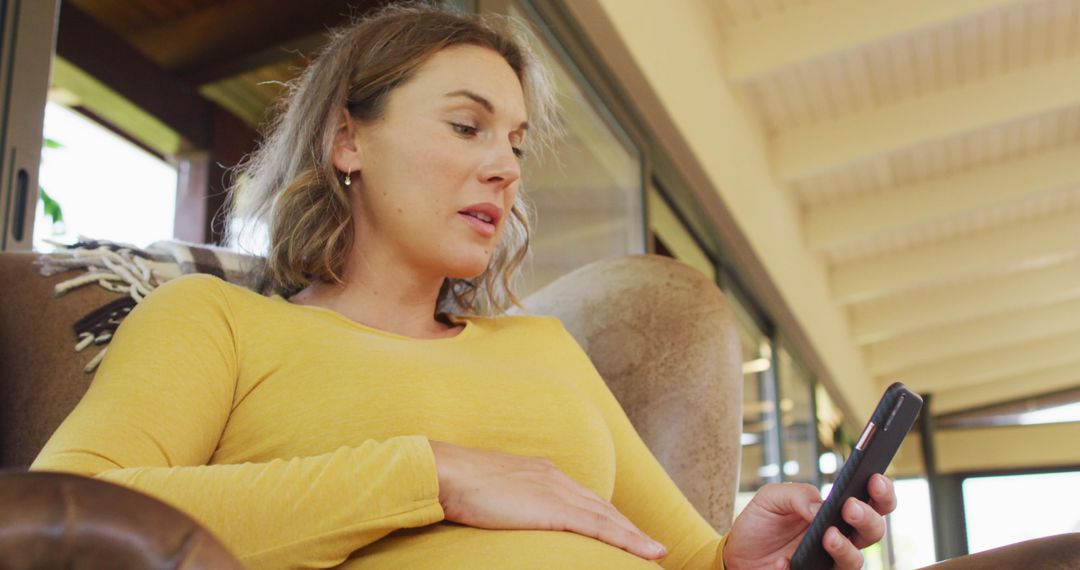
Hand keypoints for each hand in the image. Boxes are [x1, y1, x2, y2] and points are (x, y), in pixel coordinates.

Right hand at [428, 440, 667, 560]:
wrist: (445, 473)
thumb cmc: (454, 485)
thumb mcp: (487, 492)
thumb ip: (506, 501)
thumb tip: (506, 516)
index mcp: (540, 472)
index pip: (583, 498)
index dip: (606, 517)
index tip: (622, 532)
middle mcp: (556, 477)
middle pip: (603, 507)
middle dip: (627, 527)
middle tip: (650, 547)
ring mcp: (558, 491)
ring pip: (609, 518)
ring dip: (635, 537)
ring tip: (656, 554)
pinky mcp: (556, 508)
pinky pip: (602, 528)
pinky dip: (629, 541)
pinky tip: (649, 552)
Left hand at [723, 474, 897, 568]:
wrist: (739, 553)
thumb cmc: (761, 522)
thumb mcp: (772, 498)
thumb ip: (797, 495)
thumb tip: (820, 508)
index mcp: (836, 510)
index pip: (873, 500)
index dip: (882, 490)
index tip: (874, 480)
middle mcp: (841, 536)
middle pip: (874, 530)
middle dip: (868, 517)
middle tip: (850, 508)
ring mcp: (831, 560)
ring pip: (857, 560)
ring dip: (846, 547)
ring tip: (828, 536)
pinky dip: (801, 568)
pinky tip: (785, 561)